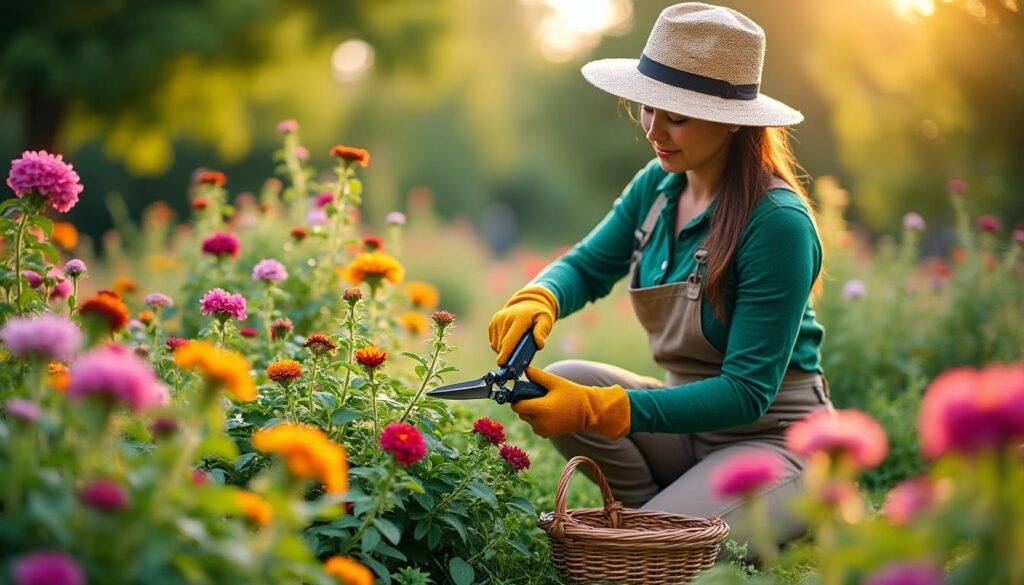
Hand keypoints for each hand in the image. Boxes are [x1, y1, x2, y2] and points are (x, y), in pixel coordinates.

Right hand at [487, 286, 557, 365]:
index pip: (510, 339)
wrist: (528, 304)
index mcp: (519, 319)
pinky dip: (499, 346)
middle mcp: (505, 319)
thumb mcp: (545, 321)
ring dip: (503, 351)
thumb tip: (539, 345)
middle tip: (517, 359)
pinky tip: (508, 342)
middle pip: (502, 344)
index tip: (501, 363)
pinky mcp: (492, 323)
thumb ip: (542, 332)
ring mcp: (497, 320)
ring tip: (515, 348)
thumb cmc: (538, 316)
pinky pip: (492, 341)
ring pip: (496, 344)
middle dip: (507, 355)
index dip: (505, 353)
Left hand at [510, 366, 630, 438]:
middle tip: (537, 395)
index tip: (524, 391)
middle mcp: (539, 423)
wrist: (589, 412)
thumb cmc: (573, 395)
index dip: (517, 398)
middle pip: (521, 412)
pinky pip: (534, 425)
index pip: (517, 406)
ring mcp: (542, 430)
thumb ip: (537, 375)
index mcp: (541, 409)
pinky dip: (537, 418)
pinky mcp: (546, 435)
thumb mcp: (555, 382)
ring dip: (531, 411)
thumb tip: (524, 370)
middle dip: (525, 403)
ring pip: (527, 419)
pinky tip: (549, 411)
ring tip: (545, 402)